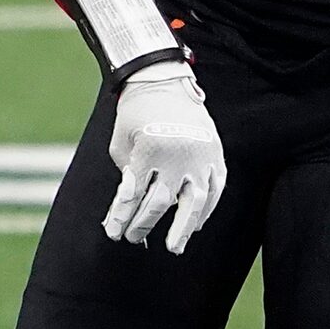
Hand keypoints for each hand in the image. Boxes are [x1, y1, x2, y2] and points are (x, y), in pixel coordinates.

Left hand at [103, 65, 223, 254]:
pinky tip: (196, 224)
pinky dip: (206, 209)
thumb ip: (127, 176)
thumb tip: (128, 212)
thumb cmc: (135, 114)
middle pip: (160, 204)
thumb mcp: (121, 144)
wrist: (163, 81)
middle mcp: (178, 154)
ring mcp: (200, 155)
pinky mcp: (215, 154)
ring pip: (194, 202)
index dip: (122, 217)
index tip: (114, 233)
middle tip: (133, 237)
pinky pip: (215, 189)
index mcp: (149, 150)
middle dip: (143, 224)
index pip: (133, 195)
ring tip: (174, 247)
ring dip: (183, 228)